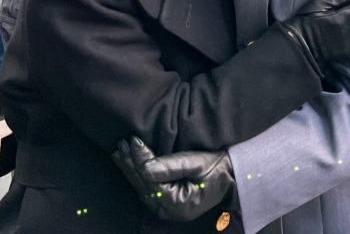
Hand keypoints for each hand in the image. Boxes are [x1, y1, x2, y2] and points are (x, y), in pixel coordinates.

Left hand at [113, 137, 235, 221]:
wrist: (230, 177)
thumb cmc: (217, 169)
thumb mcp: (198, 163)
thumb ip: (171, 166)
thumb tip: (145, 167)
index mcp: (177, 204)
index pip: (151, 178)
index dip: (140, 158)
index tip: (133, 140)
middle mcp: (168, 210)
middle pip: (142, 184)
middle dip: (131, 163)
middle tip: (121, 143)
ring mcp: (165, 208)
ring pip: (141, 186)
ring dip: (129, 168)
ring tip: (119, 151)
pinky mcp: (164, 201)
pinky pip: (145, 187)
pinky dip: (136, 174)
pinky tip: (127, 164)